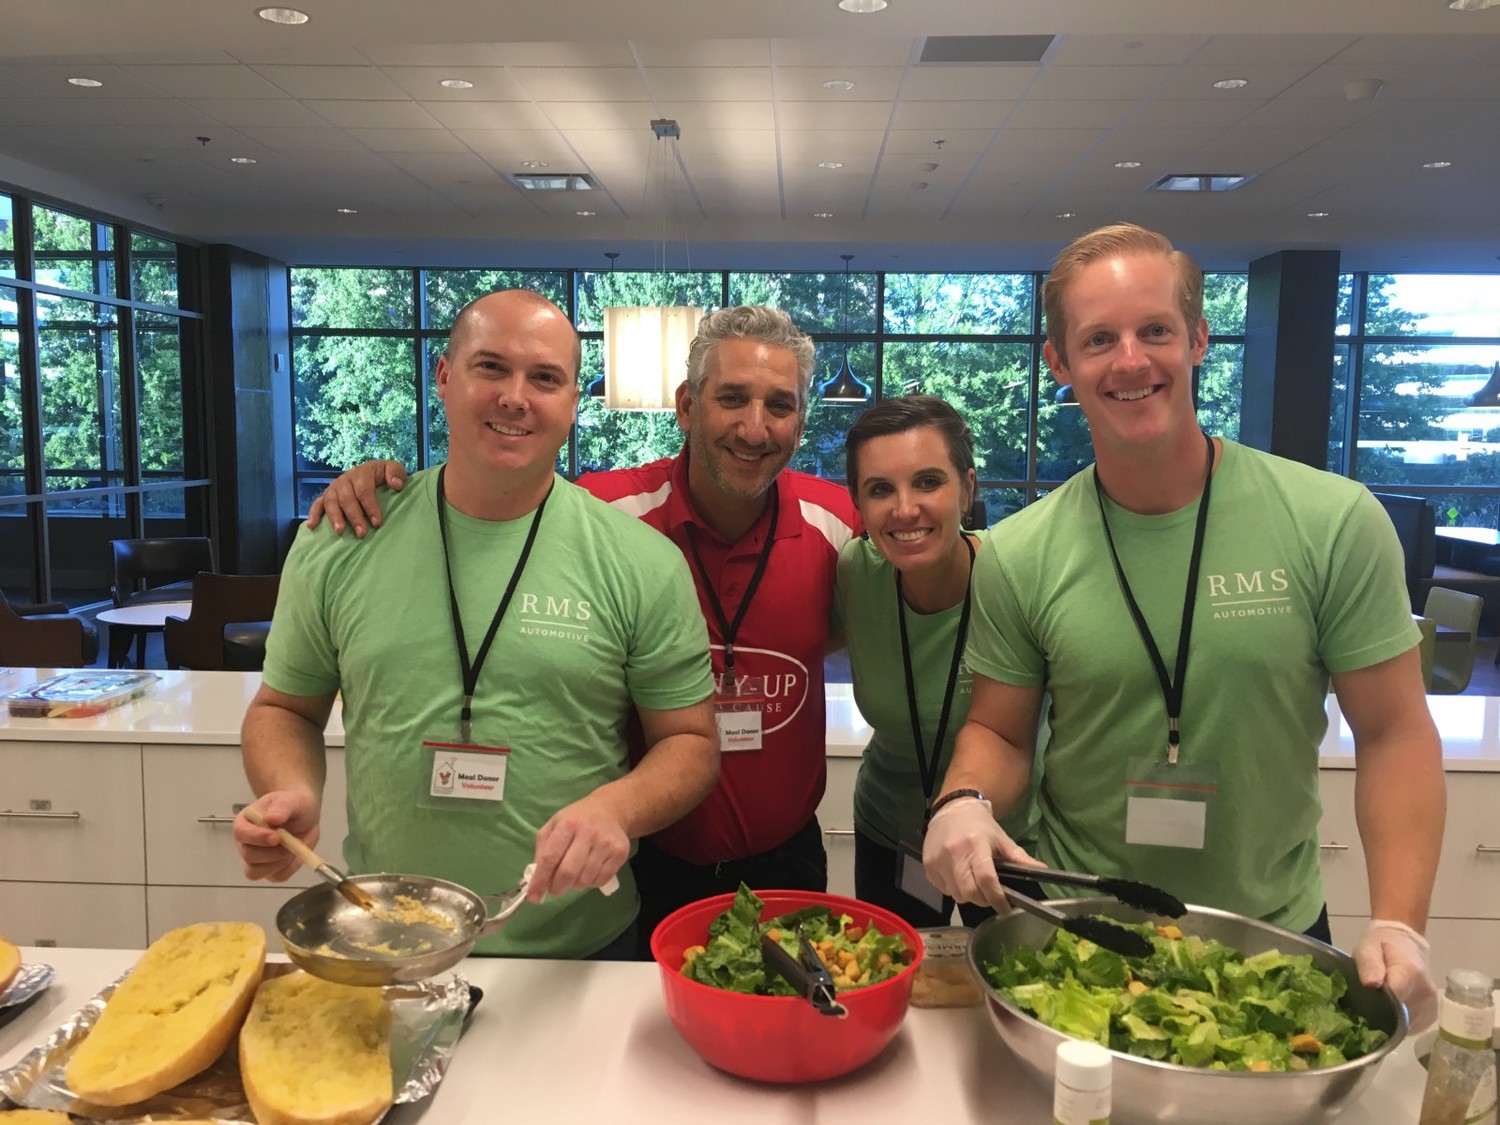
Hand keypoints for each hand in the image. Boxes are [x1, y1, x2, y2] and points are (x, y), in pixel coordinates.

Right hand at [234, 790, 320, 882]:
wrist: (305, 816)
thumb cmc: (294, 805)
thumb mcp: (293, 800)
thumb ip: (282, 807)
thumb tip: (271, 818)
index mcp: (245, 822)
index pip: (241, 833)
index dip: (257, 837)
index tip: (276, 837)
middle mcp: (245, 842)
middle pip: (248, 855)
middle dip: (273, 852)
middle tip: (291, 841)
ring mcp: (255, 859)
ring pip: (256, 872)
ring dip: (279, 862)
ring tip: (293, 847)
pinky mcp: (269, 871)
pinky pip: (275, 877)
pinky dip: (288, 869)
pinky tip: (295, 855)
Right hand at [305, 460, 406, 536]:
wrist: (371, 472)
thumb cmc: (383, 474)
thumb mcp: (392, 469)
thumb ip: (396, 472)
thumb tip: (396, 484)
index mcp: (361, 472)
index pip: (364, 490)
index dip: (370, 506)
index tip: (377, 522)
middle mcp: (345, 480)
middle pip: (347, 498)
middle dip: (354, 516)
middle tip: (362, 533)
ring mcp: (334, 488)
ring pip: (330, 502)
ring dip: (335, 517)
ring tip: (340, 531)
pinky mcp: (326, 496)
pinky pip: (317, 504)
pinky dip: (313, 514)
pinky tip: (311, 526)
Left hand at [527, 792, 629, 901]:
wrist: (609, 810)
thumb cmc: (576, 820)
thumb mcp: (554, 826)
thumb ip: (542, 850)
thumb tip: (536, 879)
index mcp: (567, 824)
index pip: (550, 857)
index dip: (540, 880)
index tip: (533, 897)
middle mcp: (588, 833)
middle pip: (568, 872)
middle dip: (557, 887)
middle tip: (555, 890)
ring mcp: (606, 844)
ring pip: (585, 879)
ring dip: (575, 885)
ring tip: (574, 876)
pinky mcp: (620, 853)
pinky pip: (601, 880)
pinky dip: (590, 883)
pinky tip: (588, 873)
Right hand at [922, 796, 1039, 911]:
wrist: (952, 809)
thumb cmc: (980, 825)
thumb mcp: (1001, 839)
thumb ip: (1019, 858)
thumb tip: (1043, 870)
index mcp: (975, 845)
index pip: (986, 879)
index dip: (997, 898)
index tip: (1005, 907)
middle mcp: (953, 854)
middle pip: (969, 893)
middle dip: (983, 900)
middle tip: (990, 896)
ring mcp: (937, 861)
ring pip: (956, 895)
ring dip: (968, 896)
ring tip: (974, 884)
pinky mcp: (927, 866)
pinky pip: (943, 889)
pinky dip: (954, 889)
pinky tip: (959, 877)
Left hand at [1353, 918, 1436, 1031]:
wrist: (1406, 944)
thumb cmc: (1382, 945)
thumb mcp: (1368, 947)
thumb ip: (1369, 964)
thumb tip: (1371, 984)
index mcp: (1410, 972)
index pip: (1393, 999)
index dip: (1376, 1005)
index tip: (1363, 1005)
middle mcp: (1426, 991)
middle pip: (1400, 1015)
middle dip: (1381, 1014)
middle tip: (1367, 1005)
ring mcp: (1431, 1004)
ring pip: (1406, 1024)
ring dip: (1391, 1019)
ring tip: (1379, 1005)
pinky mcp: (1431, 1014)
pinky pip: (1413, 1026)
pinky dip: (1400, 1023)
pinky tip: (1391, 1011)